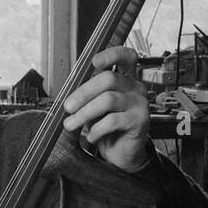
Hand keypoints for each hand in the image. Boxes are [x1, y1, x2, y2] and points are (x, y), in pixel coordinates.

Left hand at [63, 46, 149, 173]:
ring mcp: (140, 103)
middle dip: (83, 93)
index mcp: (125, 78)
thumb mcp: (95, 107)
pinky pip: (113, 121)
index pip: (125, 56)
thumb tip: (69, 94)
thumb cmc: (107, 127)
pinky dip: (96, 130)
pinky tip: (91, 137)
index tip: (93, 61)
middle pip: (108, 79)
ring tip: (71, 124)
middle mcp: (135, 87)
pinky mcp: (140, 120)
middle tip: (67, 107)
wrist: (122, 153)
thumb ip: (88, 95)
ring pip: (108, 100)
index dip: (111, 54)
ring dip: (84, 113)